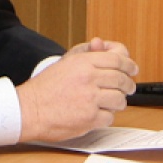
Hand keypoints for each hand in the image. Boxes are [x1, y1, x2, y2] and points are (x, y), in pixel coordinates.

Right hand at [17, 37, 138, 142]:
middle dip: (128, 84)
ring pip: (119, 100)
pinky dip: (105, 117)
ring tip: (110, 102)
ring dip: (118, 102)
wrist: (29, 109)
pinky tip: (96, 114)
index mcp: (83, 62)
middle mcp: (88, 78)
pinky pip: (110, 117)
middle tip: (128, 87)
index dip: (129, 64)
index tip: (132, 69)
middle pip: (121, 79)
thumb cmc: (46, 87)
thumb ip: (87, 52)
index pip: (117, 59)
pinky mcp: (90, 118)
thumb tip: (103, 44)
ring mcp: (90, 99)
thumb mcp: (65, 62)